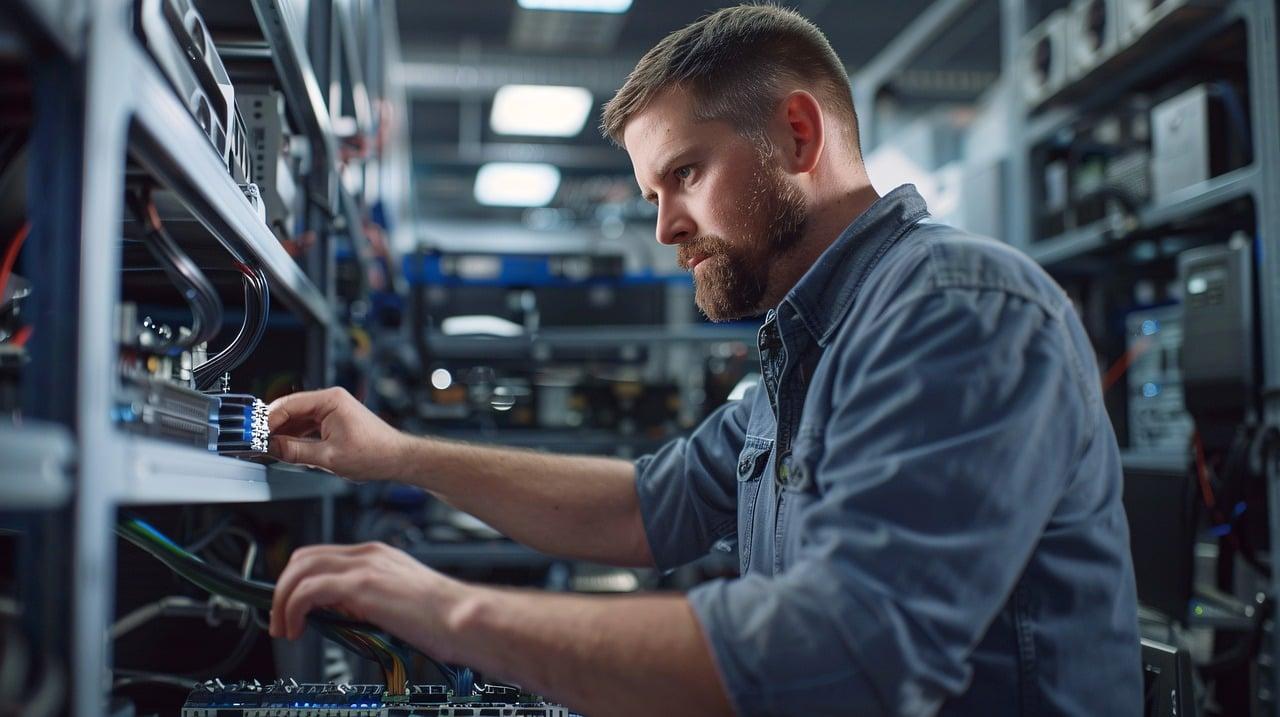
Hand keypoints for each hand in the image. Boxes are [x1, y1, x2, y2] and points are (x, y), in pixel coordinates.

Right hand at [267, 387, 409, 481]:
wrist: (397, 459)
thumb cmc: (375, 453)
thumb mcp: (328, 457)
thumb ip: (295, 452)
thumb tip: (271, 448)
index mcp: (330, 400)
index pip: (288, 405)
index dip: (267, 420)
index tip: (254, 434)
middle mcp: (331, 401)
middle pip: (291, 410)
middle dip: (273, 427)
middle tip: (256, 442)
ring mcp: (332, 411)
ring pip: (298, 420)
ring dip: (284, 434)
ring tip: (268, 448)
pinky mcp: (334, 422)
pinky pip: (308, 427)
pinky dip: (296, 437)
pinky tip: (286, 449)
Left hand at [269, 541, 467, 660]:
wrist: (463, 618)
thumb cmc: (443, 618)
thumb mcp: (399, 602)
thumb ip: (369, 601)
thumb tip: (342, 616)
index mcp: (379, 556)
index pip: (323, 556)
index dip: (299, 581)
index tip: (293, 608)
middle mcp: (368, 554)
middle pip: (304, 558)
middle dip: (283, 589)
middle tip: (282, 619)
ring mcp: (363, 566)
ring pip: (299, 570)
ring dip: (282, 601)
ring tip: (284, 628)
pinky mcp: (360, 586)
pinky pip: (307, 590)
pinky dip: (292, 609)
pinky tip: (296, 628)